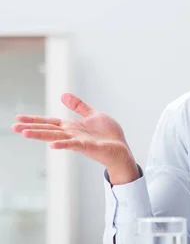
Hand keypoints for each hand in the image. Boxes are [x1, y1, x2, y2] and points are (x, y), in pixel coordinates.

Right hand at [12, 93, 138, 183]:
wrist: (121, 149)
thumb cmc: (108, 135)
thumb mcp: (93, 115)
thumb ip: (78, 106)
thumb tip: (63, 94)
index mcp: (72, 127)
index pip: (50, 122)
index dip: (35, 120)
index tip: (18, 118)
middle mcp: (72, 134)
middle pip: (49, 129)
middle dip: (31, 128)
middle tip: (13, 127)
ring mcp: (79, 141)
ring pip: (57, 137)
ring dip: (41, 135)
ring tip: (24, 134)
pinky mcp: (89, 147)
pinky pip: (74, 145)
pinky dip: (63, 145)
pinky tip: (52, 145)